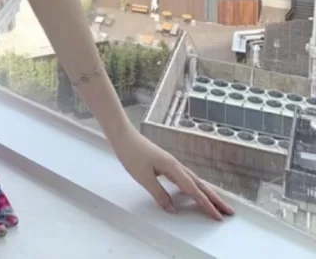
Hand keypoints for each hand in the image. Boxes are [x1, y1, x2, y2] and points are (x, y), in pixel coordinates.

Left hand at [111, 124, 234, 220]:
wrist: (122, 135)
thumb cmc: (131, 154)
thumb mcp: (143, 177)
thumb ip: (159, 194)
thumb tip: (173, 210)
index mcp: (173, 168)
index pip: (194, 190)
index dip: (207, 205)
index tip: (219, 217)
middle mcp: (176, 165)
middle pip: (199, 184)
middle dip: (214, 199)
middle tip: (229, 211)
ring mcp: (171, 163)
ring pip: (193, 180)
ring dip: (206, 193)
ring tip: (217, 203)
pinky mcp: (165, 163)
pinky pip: (185, 178)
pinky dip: (194, 187)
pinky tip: (193, 191)